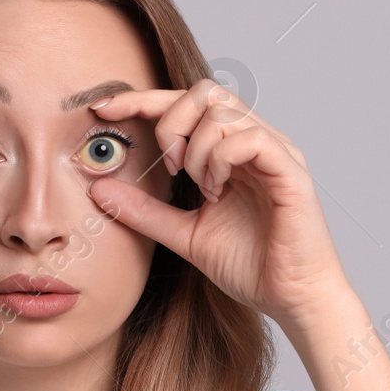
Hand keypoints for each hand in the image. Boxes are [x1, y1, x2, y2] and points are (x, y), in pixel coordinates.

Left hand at [84, 78, 350, 325]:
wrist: (291, 299)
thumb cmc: (251, 266)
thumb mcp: (184, 234)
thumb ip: (145, 211)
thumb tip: (98, 189)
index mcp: (231, 151)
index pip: (187, 104)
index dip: (143, 100)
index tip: (104, 108)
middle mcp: (255, 142)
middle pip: (204, 92)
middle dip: (170, 122)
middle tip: (169, 166)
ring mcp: (275, 152)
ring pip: (222, 111)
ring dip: (196, 149)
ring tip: (201, 188)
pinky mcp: (290, 169)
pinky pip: (250, 138)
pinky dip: (220, 159)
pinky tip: (217, 190)